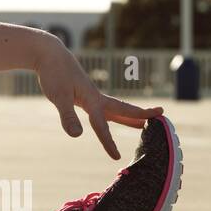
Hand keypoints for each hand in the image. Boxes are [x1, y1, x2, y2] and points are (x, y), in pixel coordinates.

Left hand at [33, 35, 164, 159]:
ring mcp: (90, 95)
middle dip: (140, 115)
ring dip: (129, 116)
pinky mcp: (83, 93)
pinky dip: (112, 114)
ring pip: (114, 109)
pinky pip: (103, 107)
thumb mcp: (58, 96)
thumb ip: (68, 116)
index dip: (108, 142)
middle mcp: (95, 97)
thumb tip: (77, 136)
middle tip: (161, 117)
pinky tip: (110, 117)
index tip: (116, 157)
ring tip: (143, 124)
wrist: (49, 53)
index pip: (101, 125)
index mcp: (92, 100)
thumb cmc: (53, 73)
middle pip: (122, 109)